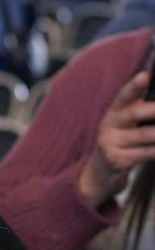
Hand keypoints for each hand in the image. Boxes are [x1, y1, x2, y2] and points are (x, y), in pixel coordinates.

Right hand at [78, 70, 154, 209]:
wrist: (100, 172)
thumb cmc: (121, 142)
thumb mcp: (124, 124)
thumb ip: (139, 109)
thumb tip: (152, 90)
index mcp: (113, 112)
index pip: (124, 95)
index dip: (134, 86)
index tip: (145, 76)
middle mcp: (109, 125)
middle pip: (134, 113)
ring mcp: (111, 143)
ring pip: (145, 135)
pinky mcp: (117, 160)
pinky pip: (147, 153)